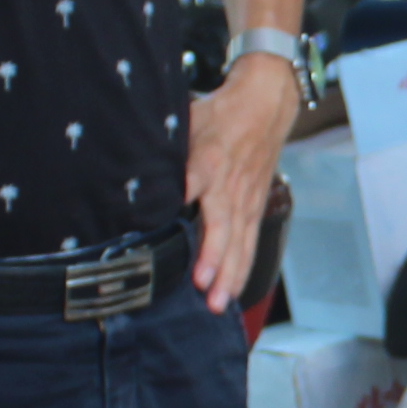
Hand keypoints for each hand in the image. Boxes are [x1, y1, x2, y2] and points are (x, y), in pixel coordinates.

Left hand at [184, 54, 302, 311]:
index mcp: (210, 159)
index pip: (199, 181)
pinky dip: (243, 268)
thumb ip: (170, 148)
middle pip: (225, 225)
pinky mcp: (254, 206)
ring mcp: (246, 198)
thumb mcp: (190, 120)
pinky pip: (249, 241)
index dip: (189, 196)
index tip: (179, 213)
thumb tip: (140, 172)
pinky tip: (234, 292)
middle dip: (215, 258)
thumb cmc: (219, 115)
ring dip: (230, 274)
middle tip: (204, 287)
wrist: (266, 105)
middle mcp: (231, 184)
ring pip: (240, 241)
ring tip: (219, 303)